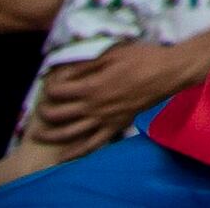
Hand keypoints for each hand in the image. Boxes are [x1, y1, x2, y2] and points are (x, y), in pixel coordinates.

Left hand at [35, 35, 207, 137]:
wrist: (169, 72)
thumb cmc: (143, 58)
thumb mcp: (113, 53)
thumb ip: (87, 64)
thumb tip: (65, 72)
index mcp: (92, 86)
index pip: (59, 90)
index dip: (50, 88)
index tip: (48, 84)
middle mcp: (94, 106)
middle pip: (59, 114)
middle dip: (45, 113)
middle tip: (40, 110)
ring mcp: (104, 119)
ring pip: (70, 133)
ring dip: (52, 135)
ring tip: (40, 136)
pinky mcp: (116, 126)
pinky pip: (93, 143)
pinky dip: (77, 152)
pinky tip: (64, 156)